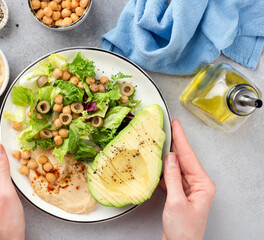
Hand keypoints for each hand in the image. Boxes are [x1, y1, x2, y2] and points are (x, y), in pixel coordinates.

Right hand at [160, 119, 215, 239]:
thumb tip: (171, 158)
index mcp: (203, 185)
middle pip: (185, 159)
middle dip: (176, 143)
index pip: (189, 157)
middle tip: (168, 128)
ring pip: (178, 167)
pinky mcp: (180, 194)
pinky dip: (165, 170)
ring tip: (161, 143)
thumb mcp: (176, 202)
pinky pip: (173, 177)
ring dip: (169, 156)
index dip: (181, 139)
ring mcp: (189, 189)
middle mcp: (198, 185)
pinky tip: (159, 164)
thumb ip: (173, 178)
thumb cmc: (183, 230)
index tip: (176, 125)